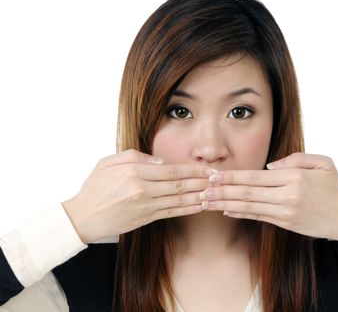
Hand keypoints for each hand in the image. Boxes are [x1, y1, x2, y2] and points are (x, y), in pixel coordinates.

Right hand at [62, 149, 213, 242]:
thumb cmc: (95, 187)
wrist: (82, 217)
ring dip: (199, 195)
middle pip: (179, 183)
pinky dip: (187, 209)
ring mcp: (144, 205)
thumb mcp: (108, 162)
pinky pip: (171, 212)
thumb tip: (159, 161)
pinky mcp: (145, 218)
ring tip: (215, 192)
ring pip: (178, 199)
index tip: (207, 168)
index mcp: (134, 171)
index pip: (171, 169)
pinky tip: (200, 206)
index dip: (192, 169)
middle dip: (202, 181)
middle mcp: (142, 188)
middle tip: (219, 179)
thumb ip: (134, 156)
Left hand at [201, 152, 337, 243]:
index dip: (232, 177)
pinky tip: (226, 210)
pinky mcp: (286, 223)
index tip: (214, 175)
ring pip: (249, 207)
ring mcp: (285, 212)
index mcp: (293, 177)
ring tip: (207, 202)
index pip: (255, 177)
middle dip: (221, 191)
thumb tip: (269, 166)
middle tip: (201, 190)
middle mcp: (286, 195)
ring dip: (225, 204)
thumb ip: (294, 159)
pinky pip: (258, 217)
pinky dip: (240, 214)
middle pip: (247, 192)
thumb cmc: (334, 187)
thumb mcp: (322, 163)